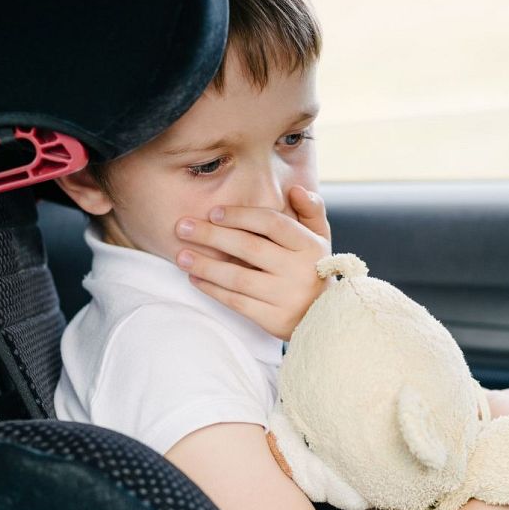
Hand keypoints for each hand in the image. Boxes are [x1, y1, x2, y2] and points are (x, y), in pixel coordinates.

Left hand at [174, 185, 331, 339]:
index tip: (213, 212)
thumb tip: (294, 189)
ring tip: (180, 256)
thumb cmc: (314, 268)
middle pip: (249, 248)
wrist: (328, 317)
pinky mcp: (274, 319)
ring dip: (205, 266)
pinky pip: (236, 302)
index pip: (272, 223)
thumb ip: (310, 209)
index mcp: (310, 246)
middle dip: (212, 236)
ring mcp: (286, 297)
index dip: (241, 216)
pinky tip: (194, 278)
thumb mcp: (321, 237)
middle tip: (182, 227)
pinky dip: (212, 289)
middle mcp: (300, 270)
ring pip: (238, 278)